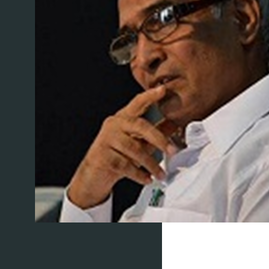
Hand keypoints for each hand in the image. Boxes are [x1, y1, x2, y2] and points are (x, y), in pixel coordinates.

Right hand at [67, 85, 178, 208]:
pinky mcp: (103, 156)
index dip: (150, 96)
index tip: (163, 89)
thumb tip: (175, 123)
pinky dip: (139, 174)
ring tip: (161, 174)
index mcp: (123, 119)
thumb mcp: (137, 142)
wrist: (93, 175)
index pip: (137, 103)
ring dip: (151, 164)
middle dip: (159, 138)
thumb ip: (154, 133)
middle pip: (139, 126)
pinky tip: (147, 178)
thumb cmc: (117, 155)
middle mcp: (113, 125)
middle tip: (173, 150)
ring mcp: (107, 140)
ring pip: (134, 149)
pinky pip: (126, 165)